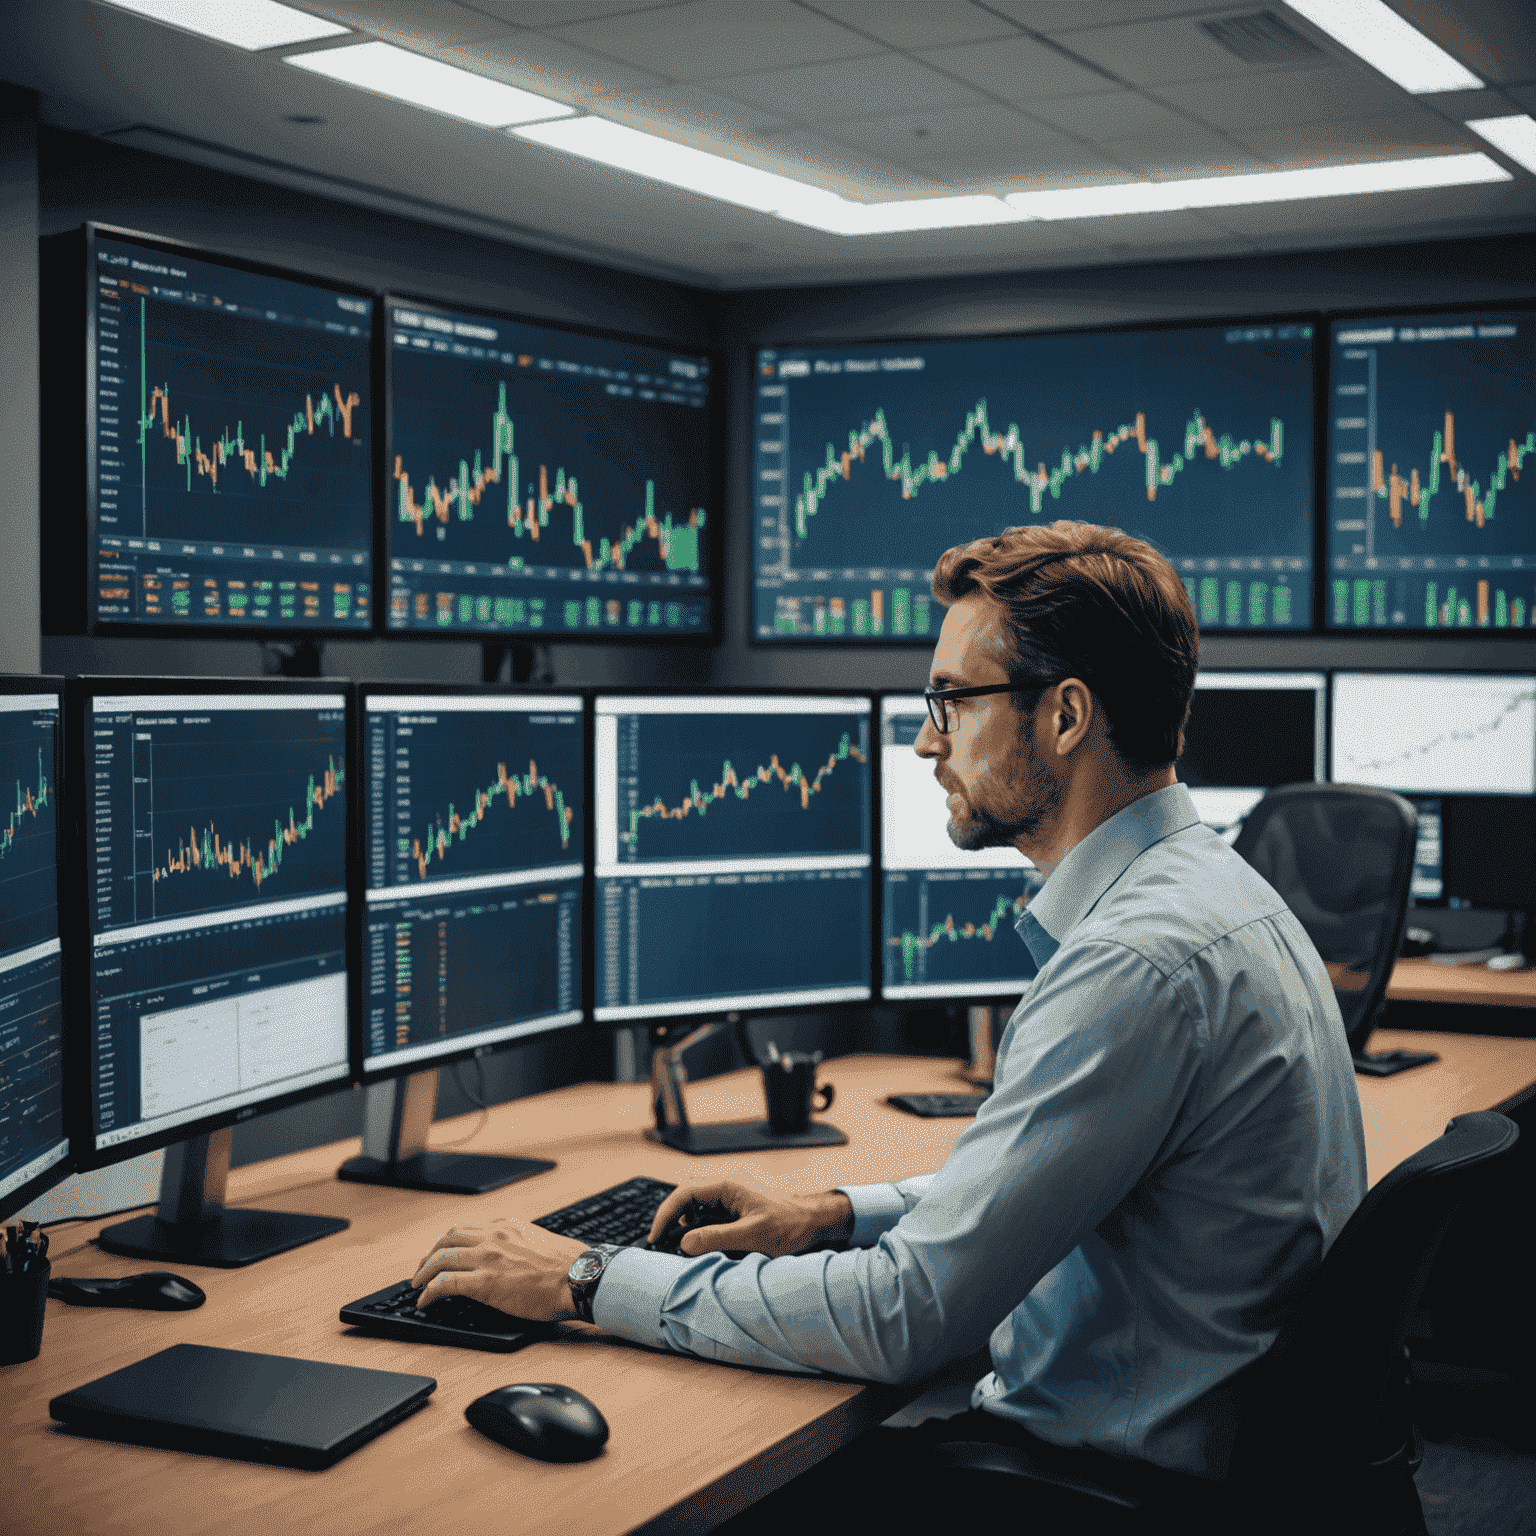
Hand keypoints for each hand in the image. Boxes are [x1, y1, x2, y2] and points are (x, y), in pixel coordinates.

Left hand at [412, 1221, 588, 1322]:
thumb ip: (522, 1243)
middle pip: (449, 1237)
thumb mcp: (541, 1242)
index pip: (469, 1228)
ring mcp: (487, 1258)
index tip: (446, 1251)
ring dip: (424, 1270)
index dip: (451, 1241)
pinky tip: (424, 1301)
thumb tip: (514, 1256)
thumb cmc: (568, 1266)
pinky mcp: (483, 1283)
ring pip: (441, 1257)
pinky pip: (444, 1283)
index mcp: (508, 1227)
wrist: (578, 1278)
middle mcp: (494, 1236)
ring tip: (417, 1284)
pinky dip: (429, 1291)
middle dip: (431, 1252)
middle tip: (423, 1267)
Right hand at [647, 1179, 853, 1258]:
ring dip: (687, 1222)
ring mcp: (735, 1192)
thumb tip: (684, 1243)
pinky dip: (701, 1224)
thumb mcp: (751, 1236)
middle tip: (663, 1241)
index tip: (656, 1235)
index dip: (666, 1213)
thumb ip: (715, 1238)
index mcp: (729, 1185)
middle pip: (687, 1194)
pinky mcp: (740, 1203)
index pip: (684, 1192)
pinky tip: (704, 1241)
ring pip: (698, 1202)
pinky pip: (712, 1210)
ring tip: (682, 1245)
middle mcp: (729, 1184)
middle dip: (672, 1217)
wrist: (816, 1222)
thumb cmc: (791, 1226)